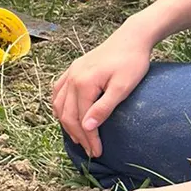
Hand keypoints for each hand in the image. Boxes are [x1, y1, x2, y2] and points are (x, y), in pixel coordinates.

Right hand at [51, 31, 151, 157]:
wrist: (131, 38)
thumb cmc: (132, 63)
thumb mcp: (122, 88)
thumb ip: (104, 108)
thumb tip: (87, 127)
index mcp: (83, 83)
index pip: (81, 119)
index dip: (89, 138)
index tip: (98, 152)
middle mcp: (72, 78)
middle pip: (67, 114)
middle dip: (78, 135)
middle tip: (90, 150)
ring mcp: (70, 72)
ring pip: (59, 104)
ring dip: (66, 123)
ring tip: (78, 138)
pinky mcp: (73, 69)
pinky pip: (58, 91)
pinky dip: (59, 106)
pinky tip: (65, 114)